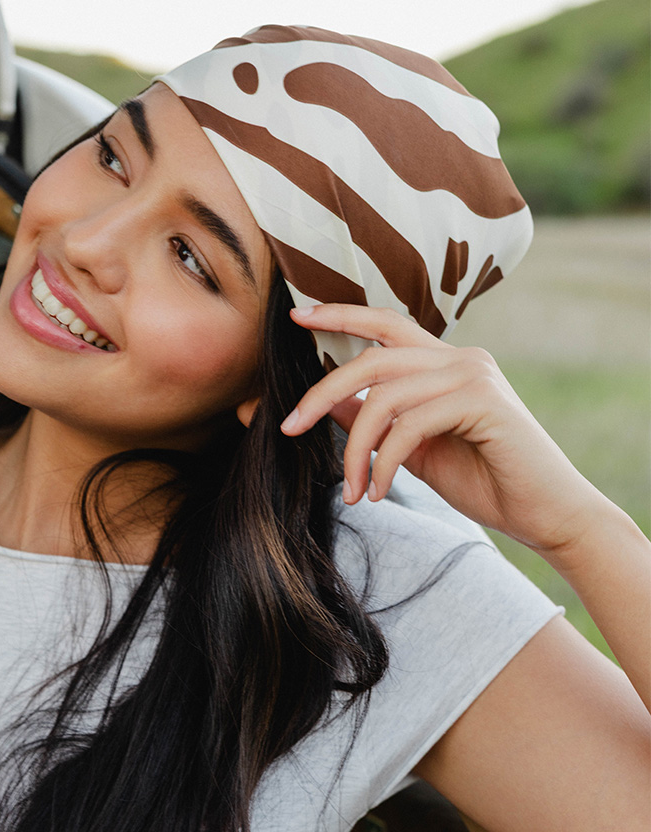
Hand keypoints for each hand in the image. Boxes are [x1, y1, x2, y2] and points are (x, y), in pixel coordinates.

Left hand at [282, 303, 604, 557]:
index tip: (298, 318)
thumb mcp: (412, 450)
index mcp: (445, 363)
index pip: (386, 325)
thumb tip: (325, 404)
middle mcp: (461, 359)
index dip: (342, 316)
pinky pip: (409, 426)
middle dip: (321, 393)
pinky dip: (384, 463)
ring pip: (384, 398)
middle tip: (289, 428)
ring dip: (356, 449)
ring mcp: (474, 375)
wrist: (544, 513)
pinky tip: (379, 493)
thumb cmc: (484, 481)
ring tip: (353, 491)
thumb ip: (375, 421)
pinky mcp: (483, 402)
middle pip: (372, 360)